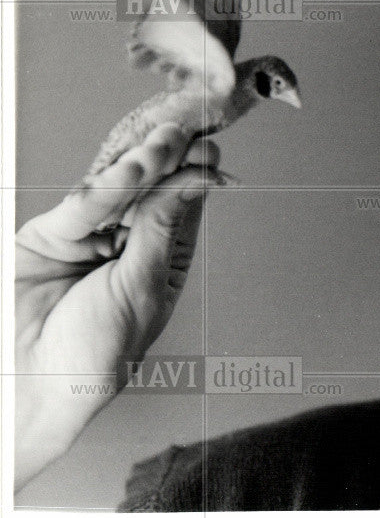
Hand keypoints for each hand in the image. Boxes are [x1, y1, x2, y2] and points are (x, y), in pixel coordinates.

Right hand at [15, 123, 218, 490]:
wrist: (29, 384)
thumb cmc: (93, 357)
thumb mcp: (142, 289)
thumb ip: (162, 231)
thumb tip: (196, 184)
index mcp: (161, 264)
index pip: (183, 211)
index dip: (197, 180)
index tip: (212, 153)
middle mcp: (128, 248)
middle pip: (153, 194)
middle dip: (173, 162)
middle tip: (191, 134)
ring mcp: (90, 240)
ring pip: (120, 192)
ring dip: (145, 165)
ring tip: (168, 141)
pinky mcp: (50, 236)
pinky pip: (84, 206)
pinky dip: (108, 186)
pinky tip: (135, 168)